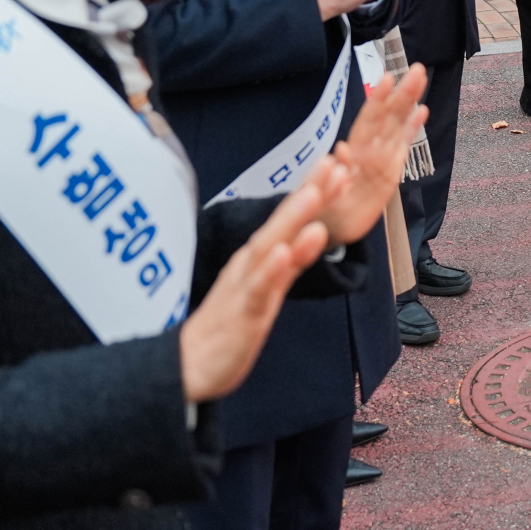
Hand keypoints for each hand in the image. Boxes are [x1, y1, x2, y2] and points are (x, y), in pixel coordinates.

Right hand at [179, 170, 336, 402]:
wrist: (190, 367)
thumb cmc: (230, 324)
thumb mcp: (266, 287)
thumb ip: (288, 260)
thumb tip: (312, 232)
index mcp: (258, 257)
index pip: (290, 219)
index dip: (313, 190)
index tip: (339, 162)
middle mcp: (251, 264)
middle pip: (282, 222)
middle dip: (308, 191)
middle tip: (333, 162)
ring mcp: (246, 286)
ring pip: (271, 248)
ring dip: (292, 220)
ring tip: (313, 194)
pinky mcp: (243, 314)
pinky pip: (259, 289)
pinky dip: (271, 269)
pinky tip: (284, 252)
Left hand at [315, 66, 429, 244]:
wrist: (328, 226)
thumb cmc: (320, 208)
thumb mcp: (320, 196)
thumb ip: (330, 176)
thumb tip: (340, 150)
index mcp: (351, 153)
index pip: (367, 121)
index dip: (378, 101)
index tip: (388, 79)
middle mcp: (367, 151)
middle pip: (388, 117)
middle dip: (402, 93)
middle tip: (417, 69)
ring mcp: (381, 159)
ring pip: (397, 125)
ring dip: (409, 102)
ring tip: (421, 79)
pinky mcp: (390, 172)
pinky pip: (403, 146)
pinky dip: (412, 129)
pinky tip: (422, 111)